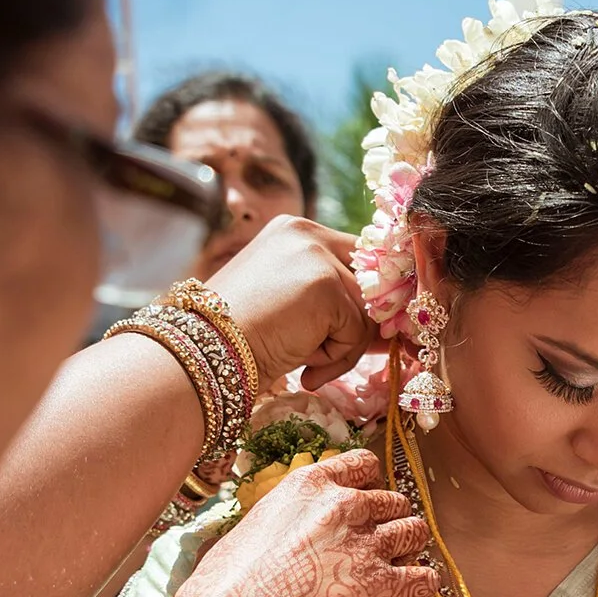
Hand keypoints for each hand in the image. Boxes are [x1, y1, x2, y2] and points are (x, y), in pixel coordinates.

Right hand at [173, 448, 436, 596]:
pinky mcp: (384, 585)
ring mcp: (368, 544)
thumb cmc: (228, 580)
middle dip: (388, 521)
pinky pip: (426, 577)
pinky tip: (404, 596)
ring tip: (391, 568)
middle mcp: (347, 505)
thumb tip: (306, 525)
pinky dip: (419, 586)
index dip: (369, 487)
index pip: (364, 465)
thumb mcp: (259, 520)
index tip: (363, 505)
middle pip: (394, 501)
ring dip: (407, 549)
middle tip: (373, 546)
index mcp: (313, 483)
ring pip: (415, 532)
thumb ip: (295, 511)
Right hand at [203, 215, 374, 390]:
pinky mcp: (326, 286)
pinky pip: (357, 333)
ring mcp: (317, 257)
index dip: (367, 299)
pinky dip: (337, 359)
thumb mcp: (290, 306)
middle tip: (338, 357)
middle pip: (368, 284)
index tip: (370, 332)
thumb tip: (391, 325)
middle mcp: (307, 234)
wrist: (206, 352)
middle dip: (364, 327)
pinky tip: (304, 365)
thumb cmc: (241, 338)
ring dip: (343, 349)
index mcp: (295, 232)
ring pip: (365, 312)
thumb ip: (333, 302)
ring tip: (305, 362)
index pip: (356, 260)